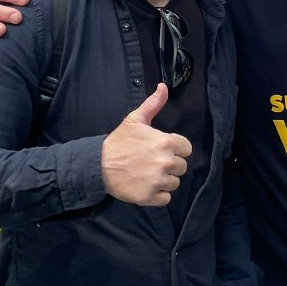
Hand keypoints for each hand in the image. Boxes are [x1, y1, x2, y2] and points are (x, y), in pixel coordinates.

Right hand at [101, 86, 192, 205]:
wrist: (99, 165)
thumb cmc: (119, 142)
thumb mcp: (135, 119)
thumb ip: (153, 104)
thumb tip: (164, 86)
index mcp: (166, 142)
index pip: (186, 148)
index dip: (176, 149)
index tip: (163, 150)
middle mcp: (166, 162)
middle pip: (182, 167)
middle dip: (170, 165)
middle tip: (153, 162)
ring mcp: (158, 181)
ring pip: (175, 183)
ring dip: (165, 180)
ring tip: (148, 174)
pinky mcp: (150, 197)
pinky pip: (165, 198)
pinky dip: (158, 195)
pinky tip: (147, 186)